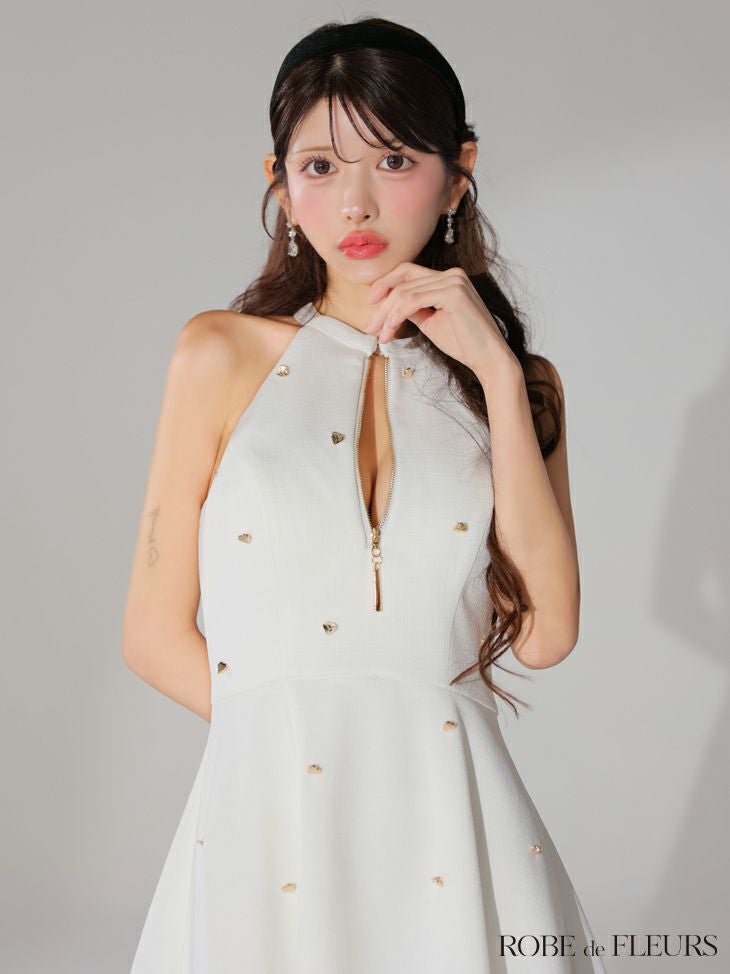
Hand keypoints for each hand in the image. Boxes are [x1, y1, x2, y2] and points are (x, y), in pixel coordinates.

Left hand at [365, 262, 518, 379]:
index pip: (408, 272)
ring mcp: (454, 281)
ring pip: (405, 292)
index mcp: (448, 277)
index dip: (385, 284)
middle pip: (403, 281)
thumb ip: (413, 309)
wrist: (488, 358)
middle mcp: (452, 274)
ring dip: (387, 315)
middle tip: (370, 327)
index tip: (370, 303)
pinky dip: (398, 315)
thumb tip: (387, 307)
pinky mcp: (454, 293)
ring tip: (380, 334)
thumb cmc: (463, 343)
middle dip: (382, 305)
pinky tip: (391, 329)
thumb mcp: (431, 321)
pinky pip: (414, 300)